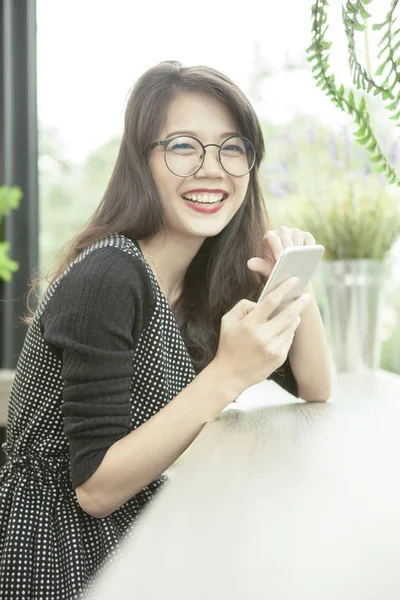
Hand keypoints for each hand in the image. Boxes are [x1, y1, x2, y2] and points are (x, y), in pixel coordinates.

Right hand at [213, 277, 311, 394]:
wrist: (230, 375)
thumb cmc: (228, 345)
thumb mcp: (227, 321)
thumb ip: (243, 306)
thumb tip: (260, 303)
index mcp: (249, 325)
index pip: (271, 302)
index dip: (284, 289)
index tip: (294, 280)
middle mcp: (263, 336)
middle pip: (288, 314)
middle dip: (299, 303)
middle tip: (307, 296)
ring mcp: (272, 348)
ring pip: (291, 327)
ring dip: (295, 317)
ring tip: (295, 312)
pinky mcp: (279, 358)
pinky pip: (289, 339)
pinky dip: (289, 331)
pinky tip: (285, 329)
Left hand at [247, 226, 315, 278]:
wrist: (290, 271)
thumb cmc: (276, 268)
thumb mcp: (267, 269)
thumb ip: (259, 265)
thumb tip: (250, 263)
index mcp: (270, 237)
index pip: (272, 238)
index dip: (276, 247)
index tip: (279, 259)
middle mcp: (282, 231)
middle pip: (285, 235)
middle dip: (288, 247)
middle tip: (291, 259)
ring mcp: (295, 232)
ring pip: (297, 236)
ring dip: (299, 246)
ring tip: (301, 259)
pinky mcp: (306, 235)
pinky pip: (308, 238)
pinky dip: (309, 245)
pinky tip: (309, 255)